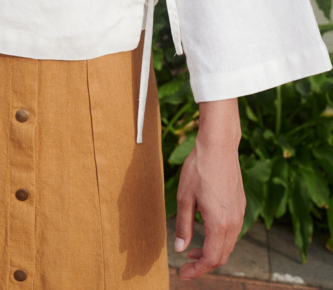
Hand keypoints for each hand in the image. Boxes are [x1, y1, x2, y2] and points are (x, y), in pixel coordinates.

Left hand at [174, 98, 245, 279]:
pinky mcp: (240, 204)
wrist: (219, 146)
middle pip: (222, 256)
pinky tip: (205, 230)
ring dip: (212, 251)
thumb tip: (180, 248)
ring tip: (193, 249)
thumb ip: (183, 225)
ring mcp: (239, 214)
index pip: (212, 259)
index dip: (197, 270)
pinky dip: (219, 239)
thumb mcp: (184, 197)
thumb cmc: (199, 168)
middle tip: (186, 265)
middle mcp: (234, 223)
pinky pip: (232, 231)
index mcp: (220, 224)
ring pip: (228, 244)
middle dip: (204, 264)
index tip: (183, 274)